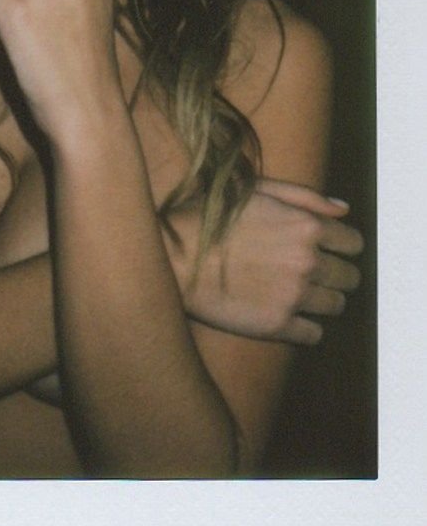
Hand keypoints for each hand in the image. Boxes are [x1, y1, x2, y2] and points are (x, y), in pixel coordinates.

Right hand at [180, 179, 363, 343]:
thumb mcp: (257, 191)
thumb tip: (343, 210)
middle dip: (335, 275)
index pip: (353, 243)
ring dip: (322, 301)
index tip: (329, 252)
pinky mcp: (277, 325)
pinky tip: (287, 315)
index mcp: (306, 226)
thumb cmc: (211, 218)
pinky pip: (314, 334)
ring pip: (336, 306)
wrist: (173, 257)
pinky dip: (306, 327)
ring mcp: (294, 295)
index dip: (342, 247)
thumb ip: (305, 197)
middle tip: (312, 275)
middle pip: (350, 277)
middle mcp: (307, 262)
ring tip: (297, 295)